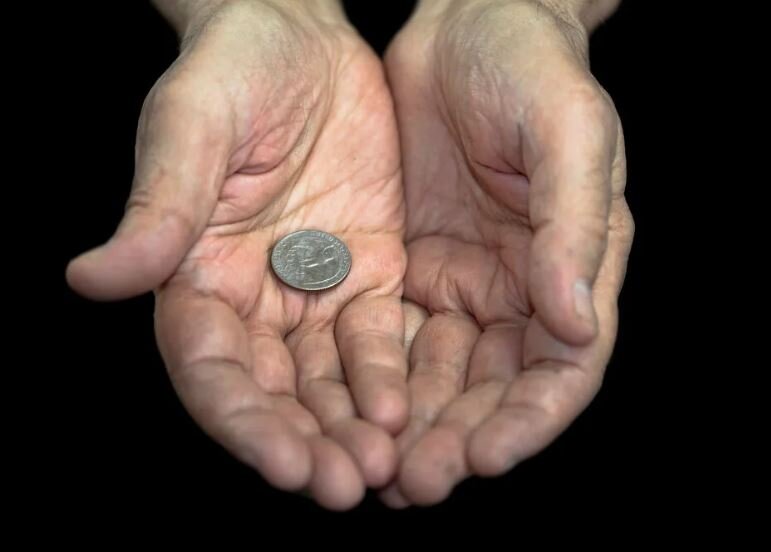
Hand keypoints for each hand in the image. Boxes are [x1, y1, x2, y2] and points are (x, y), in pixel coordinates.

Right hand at [66, 0, 407, 509]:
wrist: (299, 36)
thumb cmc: (230, 70)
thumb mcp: (190, 129)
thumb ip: (159, 209)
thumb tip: (91, 279)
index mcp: (196, 276)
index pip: (211, 370)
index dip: (243, 421)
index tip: (284, 463)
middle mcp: (253, 298)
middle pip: (273, 391)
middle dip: (305, 442)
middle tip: (343, 487)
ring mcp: (312, 290)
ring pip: (327, 379)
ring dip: (351, 427)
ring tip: (382, 467)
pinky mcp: (366, 272)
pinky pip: (377, 338)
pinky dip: (388, 378)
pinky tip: (408, 410)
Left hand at [381, 0, 633, 505]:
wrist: (467, 20)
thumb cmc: (532, 64)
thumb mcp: (569, 130)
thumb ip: (575, 227)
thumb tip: (576, 324)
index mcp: (574, 265)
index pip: (562, 369)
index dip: (530, 421)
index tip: (485, 457)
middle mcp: (520, 288)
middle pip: (494, 389)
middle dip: (459, 438)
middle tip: (416, 482)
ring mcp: (462, 281)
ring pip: (440, 375)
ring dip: (413, 423)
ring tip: (376, 466)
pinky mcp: (410, 267)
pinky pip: (391, 336)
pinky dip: (376, 377)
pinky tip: (348, 408)